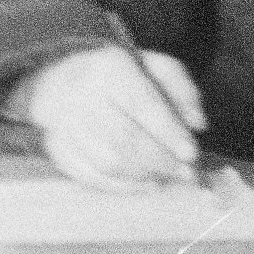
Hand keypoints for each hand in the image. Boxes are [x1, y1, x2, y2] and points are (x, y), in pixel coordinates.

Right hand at [20, 45, 205, 190]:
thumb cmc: (118, 76)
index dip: (169, 132)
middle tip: (185, 173)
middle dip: (160, 161)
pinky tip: (143, 183)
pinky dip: (122, 186)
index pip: (142, 104)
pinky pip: (90, 176)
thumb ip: (182, 89)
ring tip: (165, 176)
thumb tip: (197, 124)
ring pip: (107, 162)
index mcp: (108, 68)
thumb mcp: (154, 67)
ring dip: (143, 176)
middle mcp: (80, 93)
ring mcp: (63, 123)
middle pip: (124, 138)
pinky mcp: (56, 148)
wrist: (61, 80)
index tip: (191, 153)